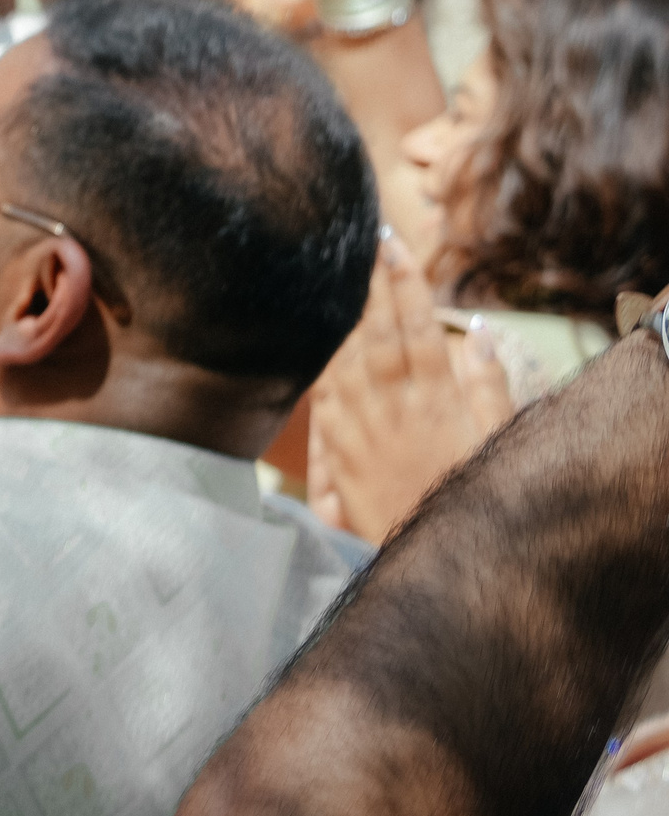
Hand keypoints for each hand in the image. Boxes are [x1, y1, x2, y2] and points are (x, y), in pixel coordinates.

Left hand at [306, 236, 511, 542]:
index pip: (417, 328)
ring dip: (339, 320)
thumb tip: (478, 334)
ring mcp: (359, 433)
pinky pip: (322, 400)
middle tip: (358, 246)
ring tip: (335, 280)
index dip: (404, 284)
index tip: (392, 246)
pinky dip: (320, 365)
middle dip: (367, 287)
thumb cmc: (478, 499)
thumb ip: (490, 387)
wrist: (441, 568)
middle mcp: (392, 411)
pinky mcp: (338, 457)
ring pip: (342, 361)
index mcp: (436, 403)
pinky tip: (315, 344)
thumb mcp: (500, 445)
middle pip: (374, 335)